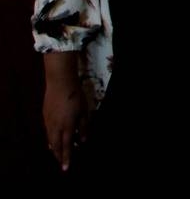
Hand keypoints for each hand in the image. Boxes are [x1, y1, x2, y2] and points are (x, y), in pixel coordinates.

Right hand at [42, 52, 86, 171]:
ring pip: (50, 140)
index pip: (66, 146)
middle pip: (56, 146)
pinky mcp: (44, 116)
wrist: (60, 83)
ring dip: (54, 148)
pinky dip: (50, 139)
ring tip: (57, 155)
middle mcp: (55, 127)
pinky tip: (52, 140)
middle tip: (61, 164)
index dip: (66, 158)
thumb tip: (83, 139)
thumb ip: (84, 126)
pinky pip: (47, 132)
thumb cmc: (75, 96)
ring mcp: (48, 121)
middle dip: (58, 156)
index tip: (66, 168)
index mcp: (67, 126)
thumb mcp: (84, 111)